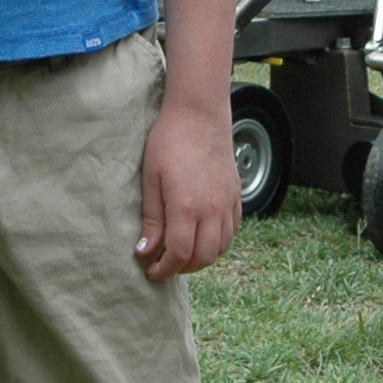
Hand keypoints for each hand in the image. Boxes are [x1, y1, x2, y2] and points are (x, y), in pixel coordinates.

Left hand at [136, 97, 237, 280]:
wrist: (199, 113)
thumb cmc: (169, 141)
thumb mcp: (151, 179)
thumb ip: (151, 219)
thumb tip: (146, 251)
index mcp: (187, 206)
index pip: (179, 254)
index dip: (165, 269)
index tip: (151, 270)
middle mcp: (212, 209)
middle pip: (203, 257)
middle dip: (183, 268)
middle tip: (165, 264)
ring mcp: (228, 203)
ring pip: (222, 248)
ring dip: (202, 257)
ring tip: (183, 252)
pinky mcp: (236, 195)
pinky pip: (233, 230)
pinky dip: (219, 242)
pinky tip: (203, 235)